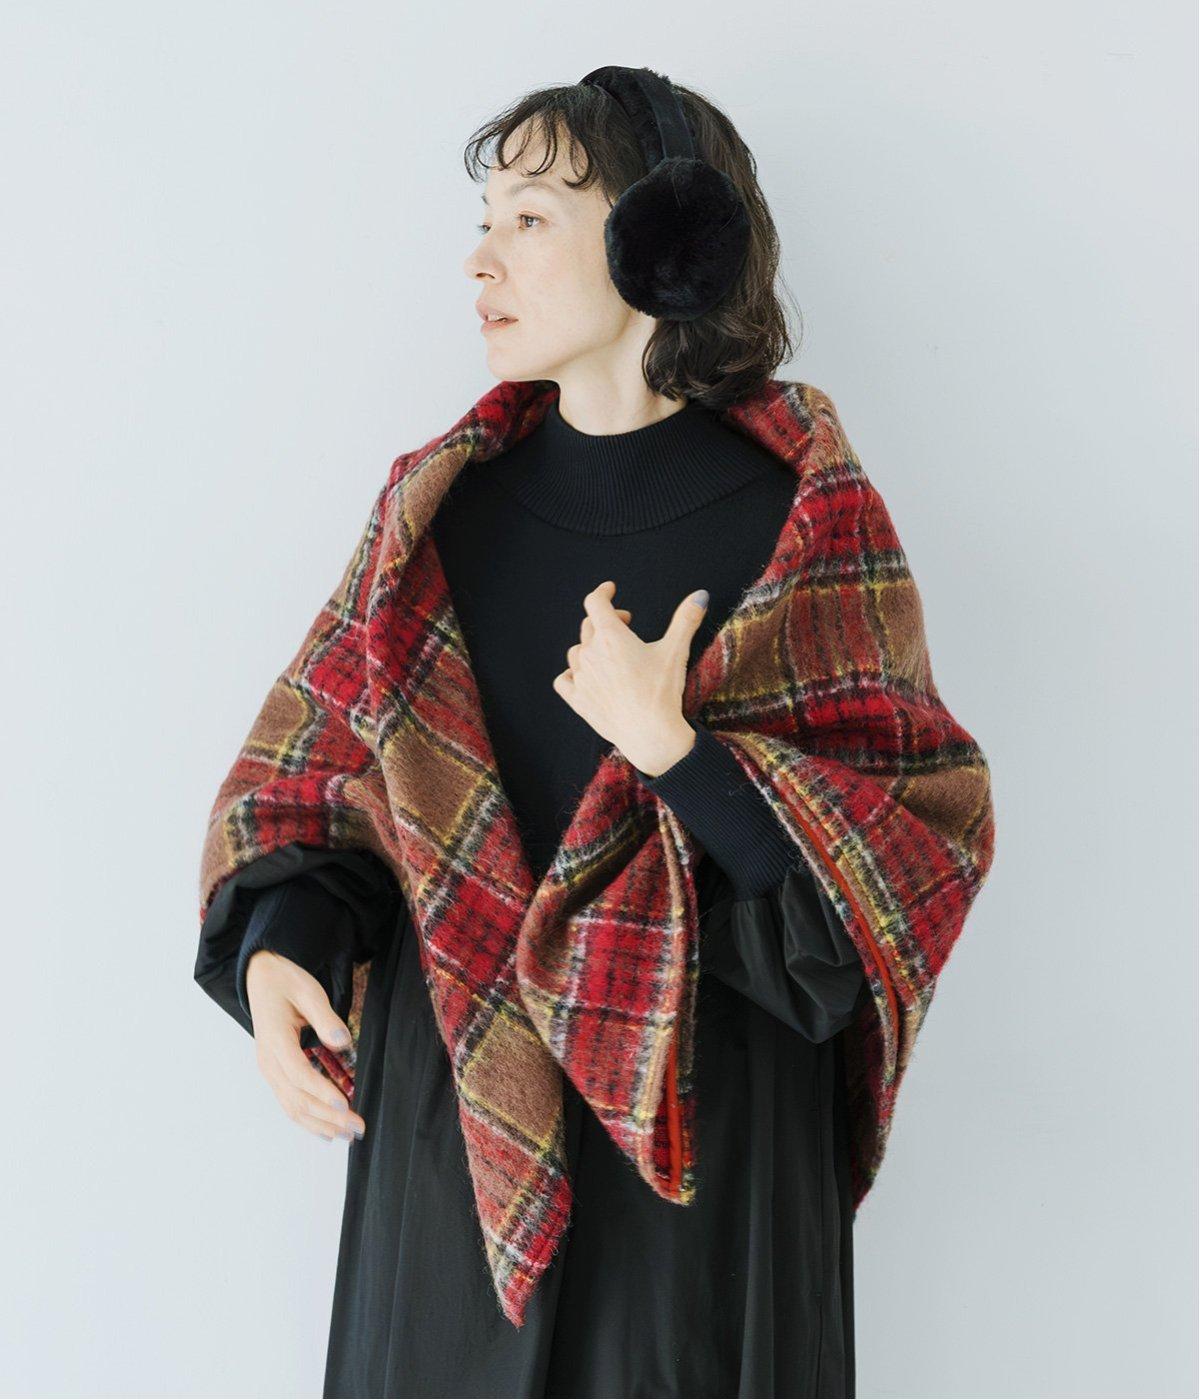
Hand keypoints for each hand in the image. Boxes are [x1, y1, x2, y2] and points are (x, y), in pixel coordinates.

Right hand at [245, 950, 366, 1142]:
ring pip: (292, 1107)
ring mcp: (269, 1069)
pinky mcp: (275, 1073)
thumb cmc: (286, 982)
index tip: (345, 1105)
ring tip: (347, 1135)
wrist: (261, 978)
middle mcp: (268, 1061)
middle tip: (357, 1126)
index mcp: (275, 1040)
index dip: (322, 1092)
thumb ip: (325, 1017)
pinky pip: (289, 1102)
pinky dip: (307, 1120)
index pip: (299, 1074)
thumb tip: (342, 1042)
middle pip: (297, 1098)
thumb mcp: (308, 990)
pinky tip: (326, 1130)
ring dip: (320, 1124)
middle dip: (328, 1116)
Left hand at [551, 580, 708, 774]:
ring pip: (577, 652)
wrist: (650, 735)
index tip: (611, 589)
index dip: (603, 592)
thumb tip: (701, 594)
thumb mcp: (676, 651)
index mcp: (611, 637)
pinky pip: (564, 680)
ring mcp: (581, 678)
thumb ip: (686, 619)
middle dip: (607, 619)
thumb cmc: (662, 692)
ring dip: (590, 646)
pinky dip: (572, 674)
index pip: (595, 603)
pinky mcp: (577, 700)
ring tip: (607, 652)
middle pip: (589, 626)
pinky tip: (583, 675)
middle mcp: (590, 654)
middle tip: (626, 624)